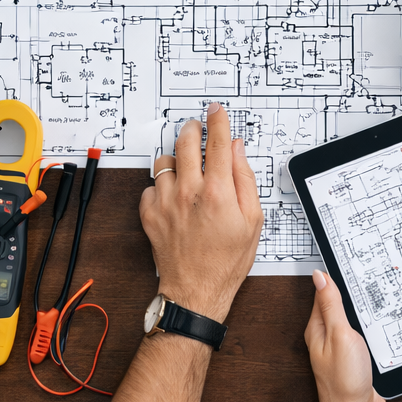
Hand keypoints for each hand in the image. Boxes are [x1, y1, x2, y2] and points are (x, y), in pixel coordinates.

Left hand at [141, 103, 263, 323]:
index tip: (216, 110)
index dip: (218, 121)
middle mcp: (189, 192)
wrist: (196, 290)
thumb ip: (245, 180)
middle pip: (186, 141)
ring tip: (186, 170)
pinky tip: (173, 197)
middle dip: (193, 129)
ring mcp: (166, 201)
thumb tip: (237, 151)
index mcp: (218, 192)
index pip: (218, 142)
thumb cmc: (226, 261)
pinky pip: (151, 185)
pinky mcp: (149, 212)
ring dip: (176, 159)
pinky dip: (161, 186)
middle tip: (197, 129)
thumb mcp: (252, 221)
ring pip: (165, 160)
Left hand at [305, 270, 385, 401]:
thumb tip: (320, 277)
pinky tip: (377, 325)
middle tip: (358, 272)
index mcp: (317, 328)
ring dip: (358, 310)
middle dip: (346, 291)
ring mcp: (341, 350)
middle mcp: (326, 338)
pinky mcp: (355, 361)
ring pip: (350, 322)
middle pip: (336, 307)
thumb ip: (331, 306)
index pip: (322, 294)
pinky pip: (361, 338)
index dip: (332, 278)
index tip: (342, 261)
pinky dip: (368, 329)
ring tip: (368, 292)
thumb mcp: (339, 335)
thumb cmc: (344, 381)